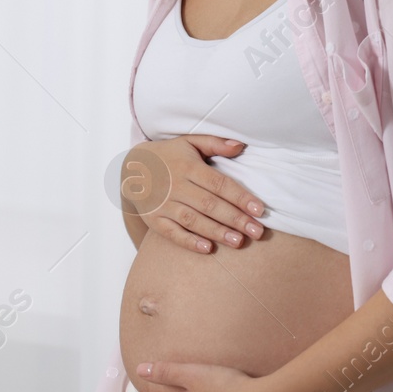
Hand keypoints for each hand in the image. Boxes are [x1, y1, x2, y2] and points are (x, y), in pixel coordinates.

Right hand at [120, 135, 266, 251]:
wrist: (132, 167)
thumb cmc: (170, 155)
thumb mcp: (190, 143)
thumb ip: (215, 144)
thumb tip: (241, 146)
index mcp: (189, 167)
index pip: (219, 184)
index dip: (240, 197)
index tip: (260, 210)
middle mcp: (176, 186)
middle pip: (209, 204)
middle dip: (235, 219)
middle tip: (257, 232)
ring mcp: (163, 204)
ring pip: (193, 220)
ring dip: (216, 232)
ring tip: (238, 242)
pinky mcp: (153, 219)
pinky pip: (172, 233)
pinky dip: (189, 242)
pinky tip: (207, 249)